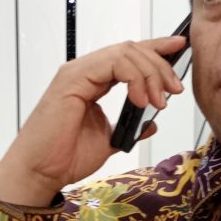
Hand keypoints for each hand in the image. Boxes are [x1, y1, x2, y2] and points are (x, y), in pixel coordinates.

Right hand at [0, 35, 186, 205]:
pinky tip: (141, 100)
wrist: (41, 171)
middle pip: (131, 50)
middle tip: (174, 89)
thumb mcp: (110, 139)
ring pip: (125, 53)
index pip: (128, 55)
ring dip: (150, 73)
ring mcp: (77, 73)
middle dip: (159, 66)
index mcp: (92, 81)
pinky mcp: (72, 79)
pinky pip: (112, 64)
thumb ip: (130, 127)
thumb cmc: (64, 157)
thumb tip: (151, 123)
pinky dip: (134, 79)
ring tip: (159, 100)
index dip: (155, 48)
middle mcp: (84, 72)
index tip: (179, 49)